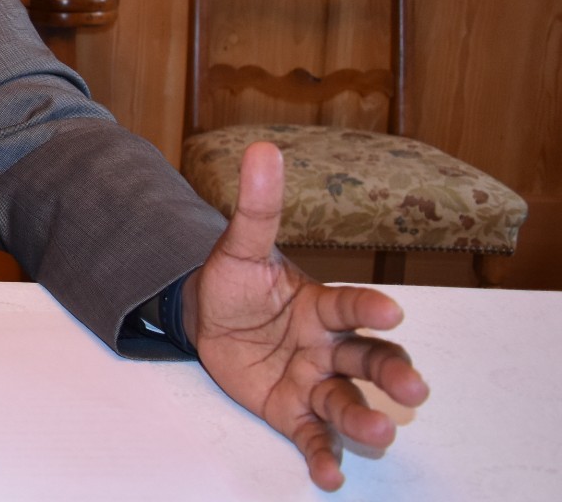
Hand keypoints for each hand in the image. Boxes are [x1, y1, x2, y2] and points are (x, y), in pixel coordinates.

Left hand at [185, 142, 429, 490]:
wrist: (205, 317)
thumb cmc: (234, 281)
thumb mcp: (239, 246)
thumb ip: (257, 207)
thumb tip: (265, 149)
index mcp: (321, 304)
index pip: (350, 306)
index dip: (370, 307)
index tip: (392, 311)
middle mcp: (327, 346)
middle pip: (367, 360)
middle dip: (391, 372)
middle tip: (414, 388)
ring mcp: (312, 380)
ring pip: (347, 401)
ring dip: (365, 419)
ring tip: (381, 432)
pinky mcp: (291, 410)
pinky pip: (312, 436)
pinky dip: (323, 456)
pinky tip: (330, 476)